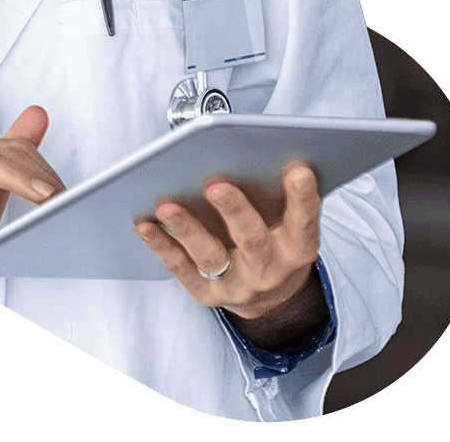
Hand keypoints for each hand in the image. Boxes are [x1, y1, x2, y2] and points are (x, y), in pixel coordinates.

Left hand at [135, 161, 321, 321]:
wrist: (271, 298)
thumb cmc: (276, 241)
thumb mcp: (290, 222)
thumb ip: (281, 194)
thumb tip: (265, 150)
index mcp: (297, 249)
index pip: (304, 223)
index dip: (303, 198)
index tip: (298, 171)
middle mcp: (269, 270)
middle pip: (252, 240)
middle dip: (234, 211)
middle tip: (215, 186)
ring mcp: (238, 285)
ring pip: (211, 255)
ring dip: (187, 229)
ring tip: (167, 206)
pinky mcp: (209, 294)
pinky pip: (182, 269)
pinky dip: (162, 246)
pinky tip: (145, 225)